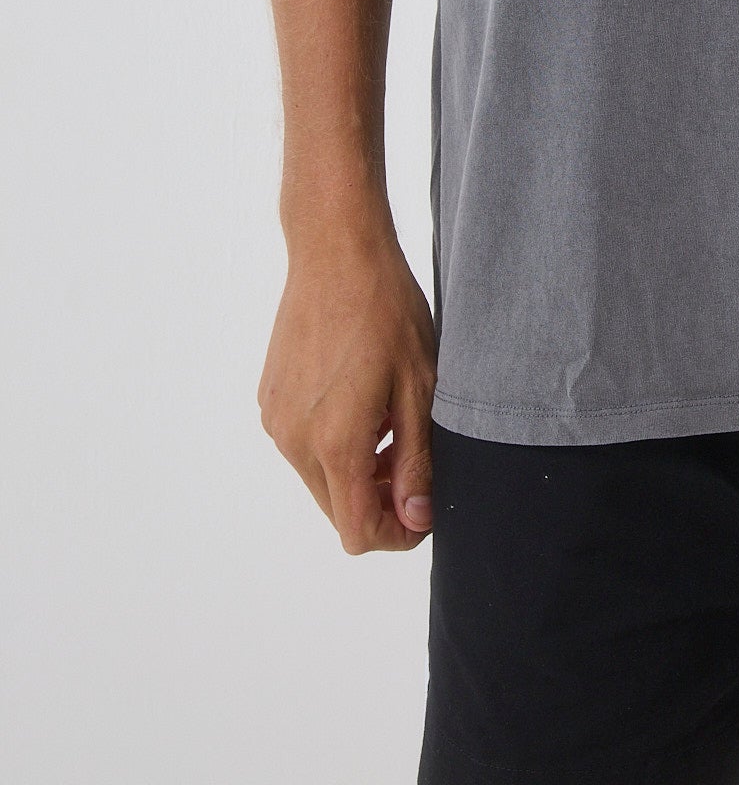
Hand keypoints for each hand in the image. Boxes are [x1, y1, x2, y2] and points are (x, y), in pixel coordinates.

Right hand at [258, 221, 437, 553]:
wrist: (336, 251)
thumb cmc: (386, 310)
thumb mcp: (420, 386)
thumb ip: (417, 460)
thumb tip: (415, 518)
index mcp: (334, 442)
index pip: (358, 533)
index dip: (397, 534)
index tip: (424, 509)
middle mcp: (294, 440)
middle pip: (338, 509)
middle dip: (379, 498)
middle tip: (413, 453)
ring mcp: (276, 419)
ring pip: (319, 477)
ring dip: (356, 468)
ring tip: (390, 416)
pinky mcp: (269, 398)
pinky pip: (302, 444)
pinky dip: (333, 440)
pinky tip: (359, 394)